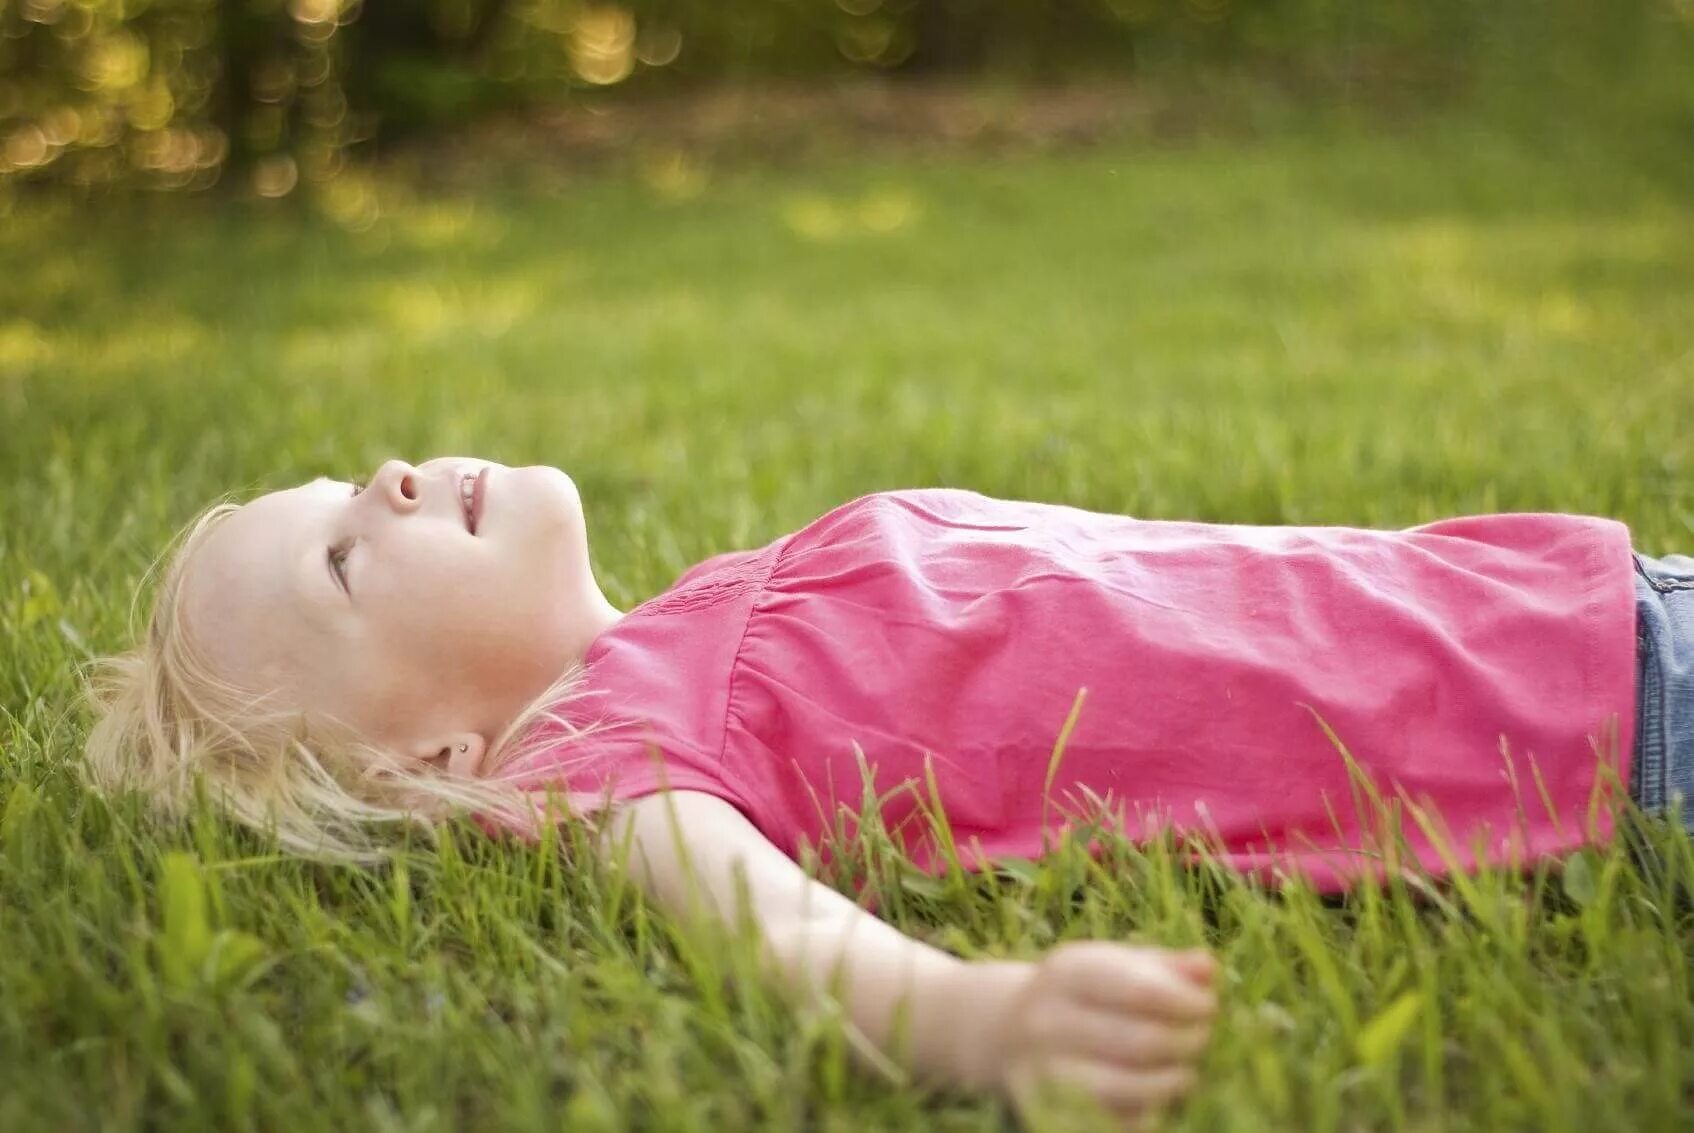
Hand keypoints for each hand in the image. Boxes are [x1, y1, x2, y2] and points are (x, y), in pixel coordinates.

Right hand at [975, 942, 1218, 1128]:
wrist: (1010, 1031)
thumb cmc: (1083, 993)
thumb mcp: (1115, 964)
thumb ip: (1165, 966)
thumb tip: (1207, 968)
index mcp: (1066, 974)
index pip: (1140, 991)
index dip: (1186, 1003)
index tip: (1208, 1007)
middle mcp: (1047, 1022)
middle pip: (1140, 1043)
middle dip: (1186, 1044)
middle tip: (1202, 1039)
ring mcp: (1044, 1073)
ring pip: (1128, 1090)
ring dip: (1172, 1083)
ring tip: (1184, 1073)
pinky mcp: (1049, 1115)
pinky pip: (1115, 1125)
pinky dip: (1147, 1115)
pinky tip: (1154, 1099)